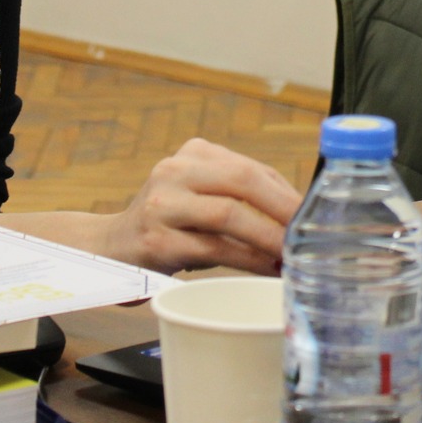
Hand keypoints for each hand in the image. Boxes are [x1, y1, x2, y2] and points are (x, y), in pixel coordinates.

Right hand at [1, 139, 303, 275]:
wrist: (108, 250)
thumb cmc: (170, 226)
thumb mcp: (200, 197)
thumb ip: (241, 198)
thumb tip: (303, 218)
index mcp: (194, 153)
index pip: (251, 168)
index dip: (287, 194)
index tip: (313, 217)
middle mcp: (175, 170)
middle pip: (241, 180)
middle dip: (283, 208)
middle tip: (311, 232)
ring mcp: (162, 204)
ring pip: (227, 215)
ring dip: (268, 238)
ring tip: (293, 255)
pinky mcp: (156, 240)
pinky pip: (212, 249)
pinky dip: (246, 260)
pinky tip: (266, 269)